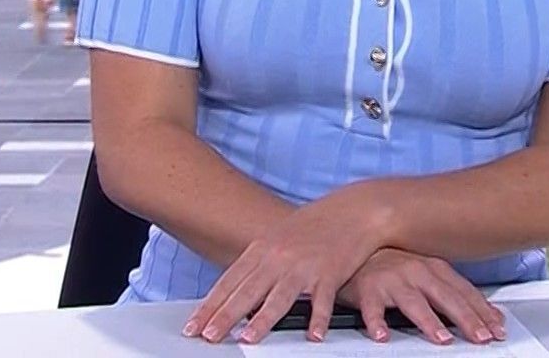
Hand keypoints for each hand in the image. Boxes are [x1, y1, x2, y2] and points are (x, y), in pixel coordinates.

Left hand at [186, 193, 384, 344]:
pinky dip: (317, 318)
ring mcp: (304, 265)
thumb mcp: (280, 237)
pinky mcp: (330, 273)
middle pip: (247, 291)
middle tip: (208, 336)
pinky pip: (321, 300)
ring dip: (262, 320)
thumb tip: (237, 284)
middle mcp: (279, 256)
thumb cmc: (317, 224)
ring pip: (279, 297)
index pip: (229, 281)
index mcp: (263, 248)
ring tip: (247, 339)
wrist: (354, 210)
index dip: (210, 305)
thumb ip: (259, 261)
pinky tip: (312, 335)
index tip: (193, 324)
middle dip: (224, 316)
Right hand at [337, 250, 506, 345]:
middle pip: (445, 297)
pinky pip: (372, 308)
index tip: (497, 329)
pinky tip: (381, 335)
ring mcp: (392, 279)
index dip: (483, 312)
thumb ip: (458, 295)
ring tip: (441, 338)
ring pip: (413, 302)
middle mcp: (417, 271)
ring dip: (428, 321)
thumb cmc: (396, 267)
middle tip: (480, 336)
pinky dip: (376, 322)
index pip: (465, 292)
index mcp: (435, 268)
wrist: (357, 250)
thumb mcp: (431, 277)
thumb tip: (492, 314)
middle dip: (465, 318)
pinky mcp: (368, 289)